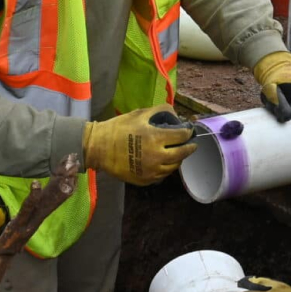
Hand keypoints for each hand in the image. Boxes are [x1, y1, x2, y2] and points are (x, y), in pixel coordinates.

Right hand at [81, 105, 195, 186]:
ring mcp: (151, 171)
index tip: (189, 131)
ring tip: (177, 153)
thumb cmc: (118, 128)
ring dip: (178, 159)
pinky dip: (165, 168)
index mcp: (156, 138)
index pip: (182, 136)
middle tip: (192, 144)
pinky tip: (163, 162)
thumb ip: (159, 111)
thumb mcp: (139, 114)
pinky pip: (162, 175)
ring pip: (173, 167)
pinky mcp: (145, 180)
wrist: (98, 148)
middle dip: (189, 147)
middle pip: (182, 154)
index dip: (188, 132)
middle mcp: (157, 156)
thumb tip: (174, 113)